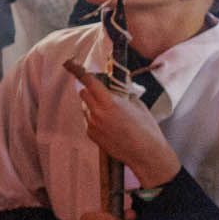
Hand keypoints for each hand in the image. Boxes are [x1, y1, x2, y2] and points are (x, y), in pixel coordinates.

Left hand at [63, 61, 181, 187]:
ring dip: (93, 106)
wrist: (146, 154)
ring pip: (86, 108)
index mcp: (109, 102)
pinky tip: (110, 126)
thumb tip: (116, 85)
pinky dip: (95, 119)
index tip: (72, 65)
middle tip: (102, 92)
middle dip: (90, 90)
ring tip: (112, 114)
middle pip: (83, 94)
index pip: (90, 82)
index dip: (81, 73)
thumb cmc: (146, 128)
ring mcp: (93, 125)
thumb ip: (122, 93)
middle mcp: (97, 113)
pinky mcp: (91, 135)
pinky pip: (89, 121)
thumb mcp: (137, 104)